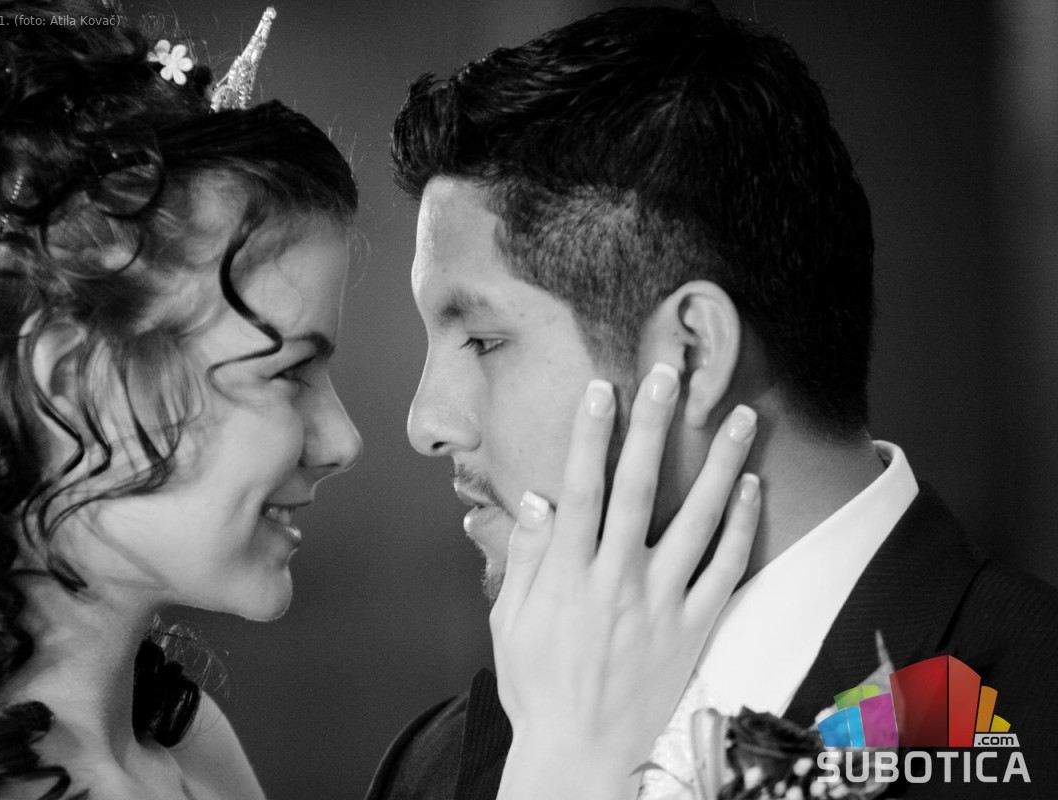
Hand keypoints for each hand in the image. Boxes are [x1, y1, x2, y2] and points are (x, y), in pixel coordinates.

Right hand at [491, 364, 759, 799]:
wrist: (578, 750)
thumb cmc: (537, 684)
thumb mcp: (510, 620)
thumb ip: (526, 557)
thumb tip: (538, 500)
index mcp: (568, 574)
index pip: (582, 488)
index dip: (592, 434)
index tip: (603, 390)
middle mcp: (616, 580)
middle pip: (638, 488)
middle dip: (653, 425)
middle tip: (669, 374)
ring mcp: (659, 604)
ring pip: (696, 521)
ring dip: (720, 464)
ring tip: (740, 417)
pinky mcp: (691, 629)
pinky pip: (723, 571)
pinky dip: (740, 528)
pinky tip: (752, 489)